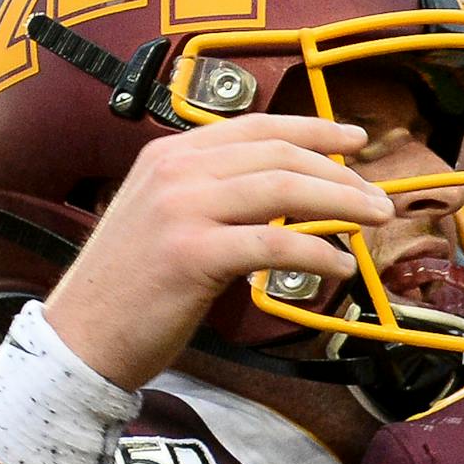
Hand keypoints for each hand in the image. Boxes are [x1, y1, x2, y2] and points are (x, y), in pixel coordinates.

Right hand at [40, 114, 387, 390]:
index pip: (257, 127)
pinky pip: (275, 244)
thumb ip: (214, 196)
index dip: (314, 130)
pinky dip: (317, 252)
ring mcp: (181, 210)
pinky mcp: (192, 254)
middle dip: (341, 175)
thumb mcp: (166, 219)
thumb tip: (285, 194)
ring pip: (283, 190)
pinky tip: (340, 266)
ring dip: (341, 204)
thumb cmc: (132, 287)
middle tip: (381, 198)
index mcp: (169, 156)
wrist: (82, 336)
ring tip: (374, 223)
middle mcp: (175, 171)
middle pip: (279, 155)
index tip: (356, 140)